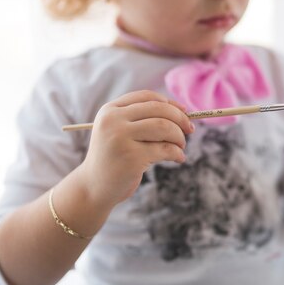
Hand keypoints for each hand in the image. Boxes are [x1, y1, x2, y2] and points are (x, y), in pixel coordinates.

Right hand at [78, 90, 193, 207]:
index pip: (147, 97)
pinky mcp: (132, 157)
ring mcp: (121, 138)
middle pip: (158, 109)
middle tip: (189, 130)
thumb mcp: (121, 132)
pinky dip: (177, 153)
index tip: (184, 112)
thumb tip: (182, 110)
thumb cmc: (114, 158)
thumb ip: (143, 119)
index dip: (170, 103)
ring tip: (181, 146)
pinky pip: (165, 149)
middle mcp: (113, 120)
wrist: (94, 187)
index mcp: (110, 110)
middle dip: (180, 119)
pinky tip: (179, 158)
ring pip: (164, 127)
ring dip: (179, 136)